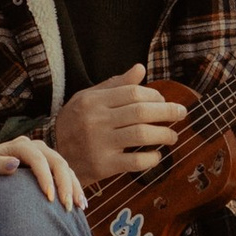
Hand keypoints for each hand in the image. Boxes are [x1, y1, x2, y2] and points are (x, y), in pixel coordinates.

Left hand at [0, 136, 84, 209]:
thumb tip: (14, 164)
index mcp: (20, 146)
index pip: (38, 158)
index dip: (46, 177)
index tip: (49, 199)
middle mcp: (35, 148)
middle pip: (57, 162)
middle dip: (65, 184)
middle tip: (68, 207)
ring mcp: (43, 157)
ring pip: (65, 169)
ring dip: (74, 187)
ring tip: (80, 207)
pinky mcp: (47, 169)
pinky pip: (65, 176)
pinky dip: (74, 188)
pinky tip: (82, 204)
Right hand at [52, 68, 185, 179]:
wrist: (53, 157)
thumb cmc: (73, 124)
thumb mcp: (87, 99)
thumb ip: (114, 85)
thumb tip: (140, 69)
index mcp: (93, 101)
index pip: (133, 93)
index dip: (154, 96)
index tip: (164, 101)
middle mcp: (96, 120)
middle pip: (141, 112)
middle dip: (167, 112)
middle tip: (181, 113)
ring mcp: (100, 144)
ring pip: (141, 135)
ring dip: (164, 134)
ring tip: (173, 136)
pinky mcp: (103, 166)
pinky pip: (135, 161)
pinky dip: (152, 158)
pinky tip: (157, 155)